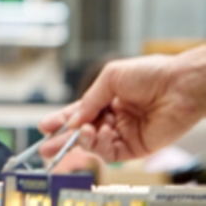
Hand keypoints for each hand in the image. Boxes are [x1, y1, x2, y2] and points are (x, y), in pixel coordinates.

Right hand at [38, 48, 205, 162]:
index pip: (80, 113)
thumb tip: (73, 120)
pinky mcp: (137, 147)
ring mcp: (125, 133)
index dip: (62, 120)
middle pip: (83, 132)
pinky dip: (99, 145)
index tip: (45, 126)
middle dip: (63, 140)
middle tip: (46, 147)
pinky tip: (96, 134)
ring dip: (83, 139)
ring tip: (80, 131)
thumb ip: (90, 101)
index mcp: (108, 99)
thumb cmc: (150, 73)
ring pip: (95, 143)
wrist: (179, 85)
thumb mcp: (110, 78)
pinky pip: (111, 151)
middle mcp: (115, 118)